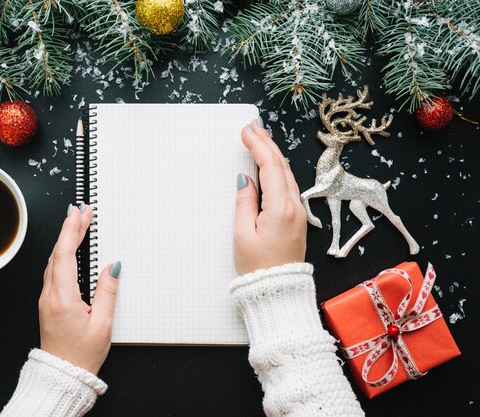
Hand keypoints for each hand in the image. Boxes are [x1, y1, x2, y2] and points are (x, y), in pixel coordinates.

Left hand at [39, 204, 120, 374]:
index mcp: (63, 298)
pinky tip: (69, 251)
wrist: (62, 374)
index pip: (64, 254)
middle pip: (57, 253)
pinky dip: (62, 255)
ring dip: (65, 240)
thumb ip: (108, 292)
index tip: (78, 213)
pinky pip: (53, 271)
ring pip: (53, 261)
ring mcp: (47, 299)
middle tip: (82, 211)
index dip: (71, 230)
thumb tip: (112, 266)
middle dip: (70, 229)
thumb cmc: (81, 355)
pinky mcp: (48, 303)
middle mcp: (50, 295)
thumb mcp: (103, 324)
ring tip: (78, 225)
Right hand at [234, 119, 306, 275]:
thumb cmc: (258, 268)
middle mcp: (294, 207)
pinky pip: (289, 186)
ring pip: (287, 174)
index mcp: (281, 208)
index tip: (247, 130)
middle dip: (267, 143)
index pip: (270, 167)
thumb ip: (245, 202)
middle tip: (254, 126)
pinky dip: (278, 170)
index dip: (258, 145)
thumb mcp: (243, 234)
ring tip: (261, 139)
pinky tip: (270, 165)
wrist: (279, 290)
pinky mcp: (297, 219)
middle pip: (282, 166)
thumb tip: (245, 180)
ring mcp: (298, 213)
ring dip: (273, 154)